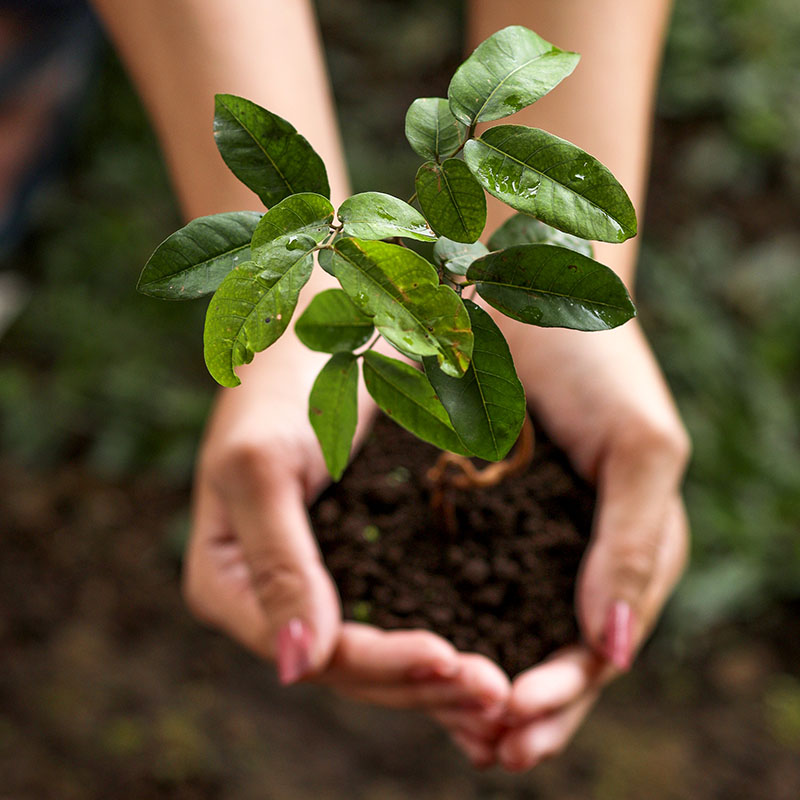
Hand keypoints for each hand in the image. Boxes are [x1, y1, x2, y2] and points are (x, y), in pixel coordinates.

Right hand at [181, 341, 509, 730]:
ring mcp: (322, 576)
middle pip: (351, 663)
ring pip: (383, 647)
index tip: (449, 658)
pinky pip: (408, 610)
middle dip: (422, 681)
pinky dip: (451, 633)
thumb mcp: (263, 464)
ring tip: (506, 690)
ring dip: (443, 675)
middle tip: (497, 692)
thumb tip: (297, 668)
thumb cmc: (281, 381)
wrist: (331, 322)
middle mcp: (275, 591)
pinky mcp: (366, 555)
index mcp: (230, 581)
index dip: (378, 664)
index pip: (310, 647)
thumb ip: (276, 562)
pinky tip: (500, 653)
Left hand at [459, 319, 688, 770]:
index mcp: (623, 550)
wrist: (531, 287)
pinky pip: (456, 580)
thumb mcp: (640, 450)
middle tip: (486, 748)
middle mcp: (571, 555)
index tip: (516, 722)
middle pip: (550, 655)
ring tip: (456, 730)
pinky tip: (416, 655)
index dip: (562, 691)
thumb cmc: (600, 362)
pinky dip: (443, 624)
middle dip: (522, 706)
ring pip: (501, 630)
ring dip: (480, 684)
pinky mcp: (471, 511)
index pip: (598, 645)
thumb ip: (634, 546)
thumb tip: (614, 652)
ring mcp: (519, 536)